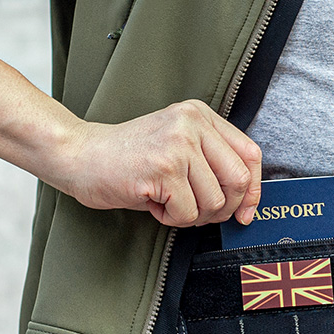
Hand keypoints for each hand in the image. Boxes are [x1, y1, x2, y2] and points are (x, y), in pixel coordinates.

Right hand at [55, 100, 261, 226]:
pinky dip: (172, 219)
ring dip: (193, 215)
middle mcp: (192, 124)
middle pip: (238, 180)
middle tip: (199, 212)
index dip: (254, 189)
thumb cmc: (128, 158)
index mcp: (200, 115)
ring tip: (168, 202)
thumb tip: (248, 202)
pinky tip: (154, 204)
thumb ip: (212, 162)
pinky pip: (188, 212)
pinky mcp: (163, 168)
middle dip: (224, 208)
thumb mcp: (177, 146)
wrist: (79, 155)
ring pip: (214, 202)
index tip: (245, 211)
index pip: (250, 154)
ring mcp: (178, 144)